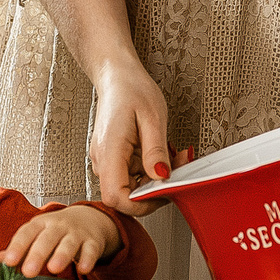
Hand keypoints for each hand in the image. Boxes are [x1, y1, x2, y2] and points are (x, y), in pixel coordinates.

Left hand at [0, 205, 120, 277]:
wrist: (87, 219)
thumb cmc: (55, 232)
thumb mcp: (35, 237)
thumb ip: (16, 250)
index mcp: (39, 224)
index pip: (26, 233)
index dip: (17, 246)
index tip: (8, 261)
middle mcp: (58, 226)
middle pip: (47, 238)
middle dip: (37, 254)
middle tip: (28, 272)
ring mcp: (76, 233)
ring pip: (69, 243)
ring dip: (62, 255)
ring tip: (54, 269)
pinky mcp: (93, 242)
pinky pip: (91, 249)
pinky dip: (88, 259)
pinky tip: (83, 269)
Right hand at [88, 61, 189, 214]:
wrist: (116, 75)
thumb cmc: (132, 90)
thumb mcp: (152, 118)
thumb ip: (155, 151)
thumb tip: (161, 178)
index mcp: (109, 150)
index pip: (116, 197)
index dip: (140, 204)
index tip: (163, 193)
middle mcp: (103, 159)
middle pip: (124, 195)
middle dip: (154, 189)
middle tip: (177, 169)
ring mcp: (106, 159)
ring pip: (130, 185)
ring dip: (154, 178)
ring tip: (173, 155)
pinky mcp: (112, 157)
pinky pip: (131, 173)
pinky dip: (149, 168)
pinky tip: (160, 153)